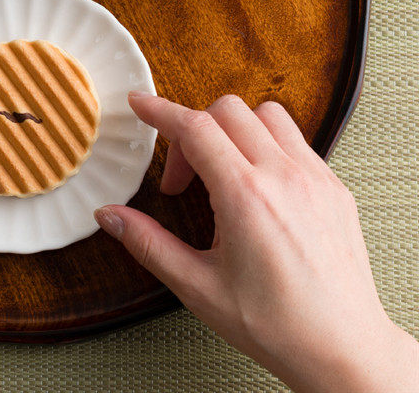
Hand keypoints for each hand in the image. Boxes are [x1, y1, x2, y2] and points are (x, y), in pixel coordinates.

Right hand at [95, 93, 418, 392]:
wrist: (344, 349)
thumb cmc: (276, 326)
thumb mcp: (198, 287)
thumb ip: (148, 243)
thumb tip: (109, 216)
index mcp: (246, 197)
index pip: (194, 128)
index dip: (160, 110)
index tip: (139, 104)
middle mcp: (283, 176)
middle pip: (227, 111)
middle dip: (192, 132)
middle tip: (183, 179)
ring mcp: (314, 177)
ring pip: (266, 114)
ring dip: (233, 129)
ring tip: (222, 171)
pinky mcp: (334, 186)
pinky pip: (295, 139)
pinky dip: (265, 144)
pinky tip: (256, 183)